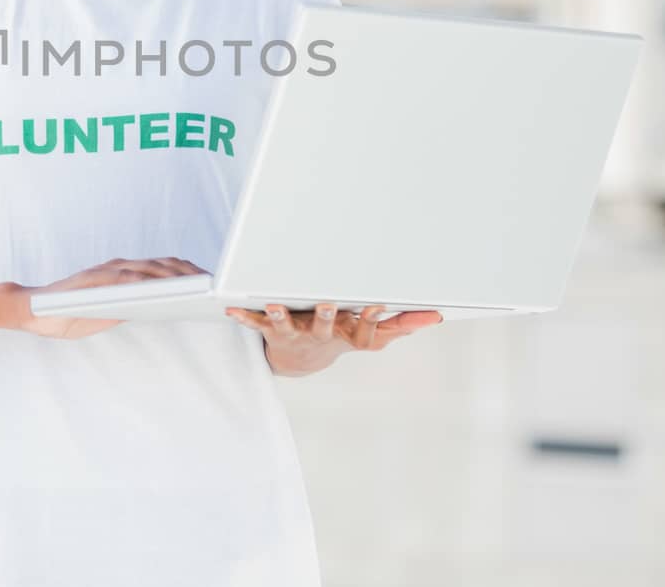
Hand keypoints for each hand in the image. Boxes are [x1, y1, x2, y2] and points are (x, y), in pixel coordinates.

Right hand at [13, 256, 208, 338]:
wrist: (32, 310)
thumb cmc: (70, 312)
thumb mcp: (109, 313)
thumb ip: (130, 306)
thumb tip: (161, 309)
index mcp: (123, 274)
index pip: (163, 268)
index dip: (188, 272)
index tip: (210, 280)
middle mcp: (118, 267)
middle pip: (162, 264)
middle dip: (190, 271)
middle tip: (213, 282)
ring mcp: (106, 271)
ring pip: (148, 267)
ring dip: (174, 274)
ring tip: (197, 283)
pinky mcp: (94, 279)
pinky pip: (124, 277)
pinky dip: (145, 280)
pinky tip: (163, 287)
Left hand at [225, 302, 443, 376]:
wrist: (299, 361)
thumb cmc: (338, 337)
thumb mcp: (370, 335)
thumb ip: (400, 325)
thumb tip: (435, 317)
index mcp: (345, 334)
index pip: (362, 329)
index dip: (370, 319)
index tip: (377, 305)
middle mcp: (319, 335)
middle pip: (324, 326)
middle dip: (326, 315)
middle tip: (327, 303)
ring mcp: (294, 333)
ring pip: (286, 324)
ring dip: (280, 315)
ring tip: (273, 304)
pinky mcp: (270, 330)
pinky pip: (254, 323)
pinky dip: (242, 316)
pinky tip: (229, 308)